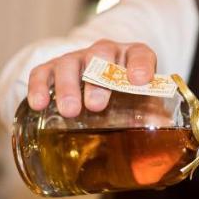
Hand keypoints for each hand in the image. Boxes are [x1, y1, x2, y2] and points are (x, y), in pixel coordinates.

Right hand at [26, 39, 157, 116]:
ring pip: (70, 63)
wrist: (96, 89)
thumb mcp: (141, 108)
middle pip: (101, 56)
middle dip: (98, 81)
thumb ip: (152, 121)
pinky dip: (38, 86)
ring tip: (70, 111)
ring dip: (69, 86)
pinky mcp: (52, 69)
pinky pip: (42, 72)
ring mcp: (76, 59)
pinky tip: (37, 105)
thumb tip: (161, 144)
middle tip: (96, 105)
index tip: (140, 81)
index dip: (140, 65)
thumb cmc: (124, 101)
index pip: (140, 54)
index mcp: (131, 58)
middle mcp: (103, 54)